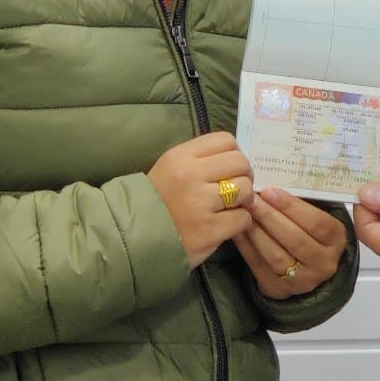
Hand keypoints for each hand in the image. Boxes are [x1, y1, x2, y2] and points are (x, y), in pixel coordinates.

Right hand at [147, 132, 253, 268]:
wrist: (134, 240)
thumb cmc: (157, 202)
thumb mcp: (170, 169)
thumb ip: (200, 159)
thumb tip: (237, 157)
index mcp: (181, 157)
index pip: (225, 140)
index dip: (234, 153)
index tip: (230, 168)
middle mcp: (190, 176)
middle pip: (240, 163)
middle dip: (245, 175)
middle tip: (238, 188)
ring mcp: (200, 203)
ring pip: (245, 189)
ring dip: (244, 199)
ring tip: (232, 206)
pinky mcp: (209, 230)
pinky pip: (242, 218)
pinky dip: (240, 221)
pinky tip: (226, 224)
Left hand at [233, 187, 347, 299]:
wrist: (309, 266)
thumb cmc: (311, 230)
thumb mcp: (318, 213)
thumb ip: (304, 201)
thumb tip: (274, 181)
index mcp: (337, 240)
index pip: (316, 222)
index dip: (292, 206)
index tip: (271, 190)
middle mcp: (324, 263)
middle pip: (295, 239)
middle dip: (270, 217)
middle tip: (252, 199)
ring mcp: (302, 280)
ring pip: (276, 256)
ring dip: (256, 232)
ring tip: (243, 212)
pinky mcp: (280, 291)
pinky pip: (259, 267)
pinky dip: (246, 247)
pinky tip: (238, 230)